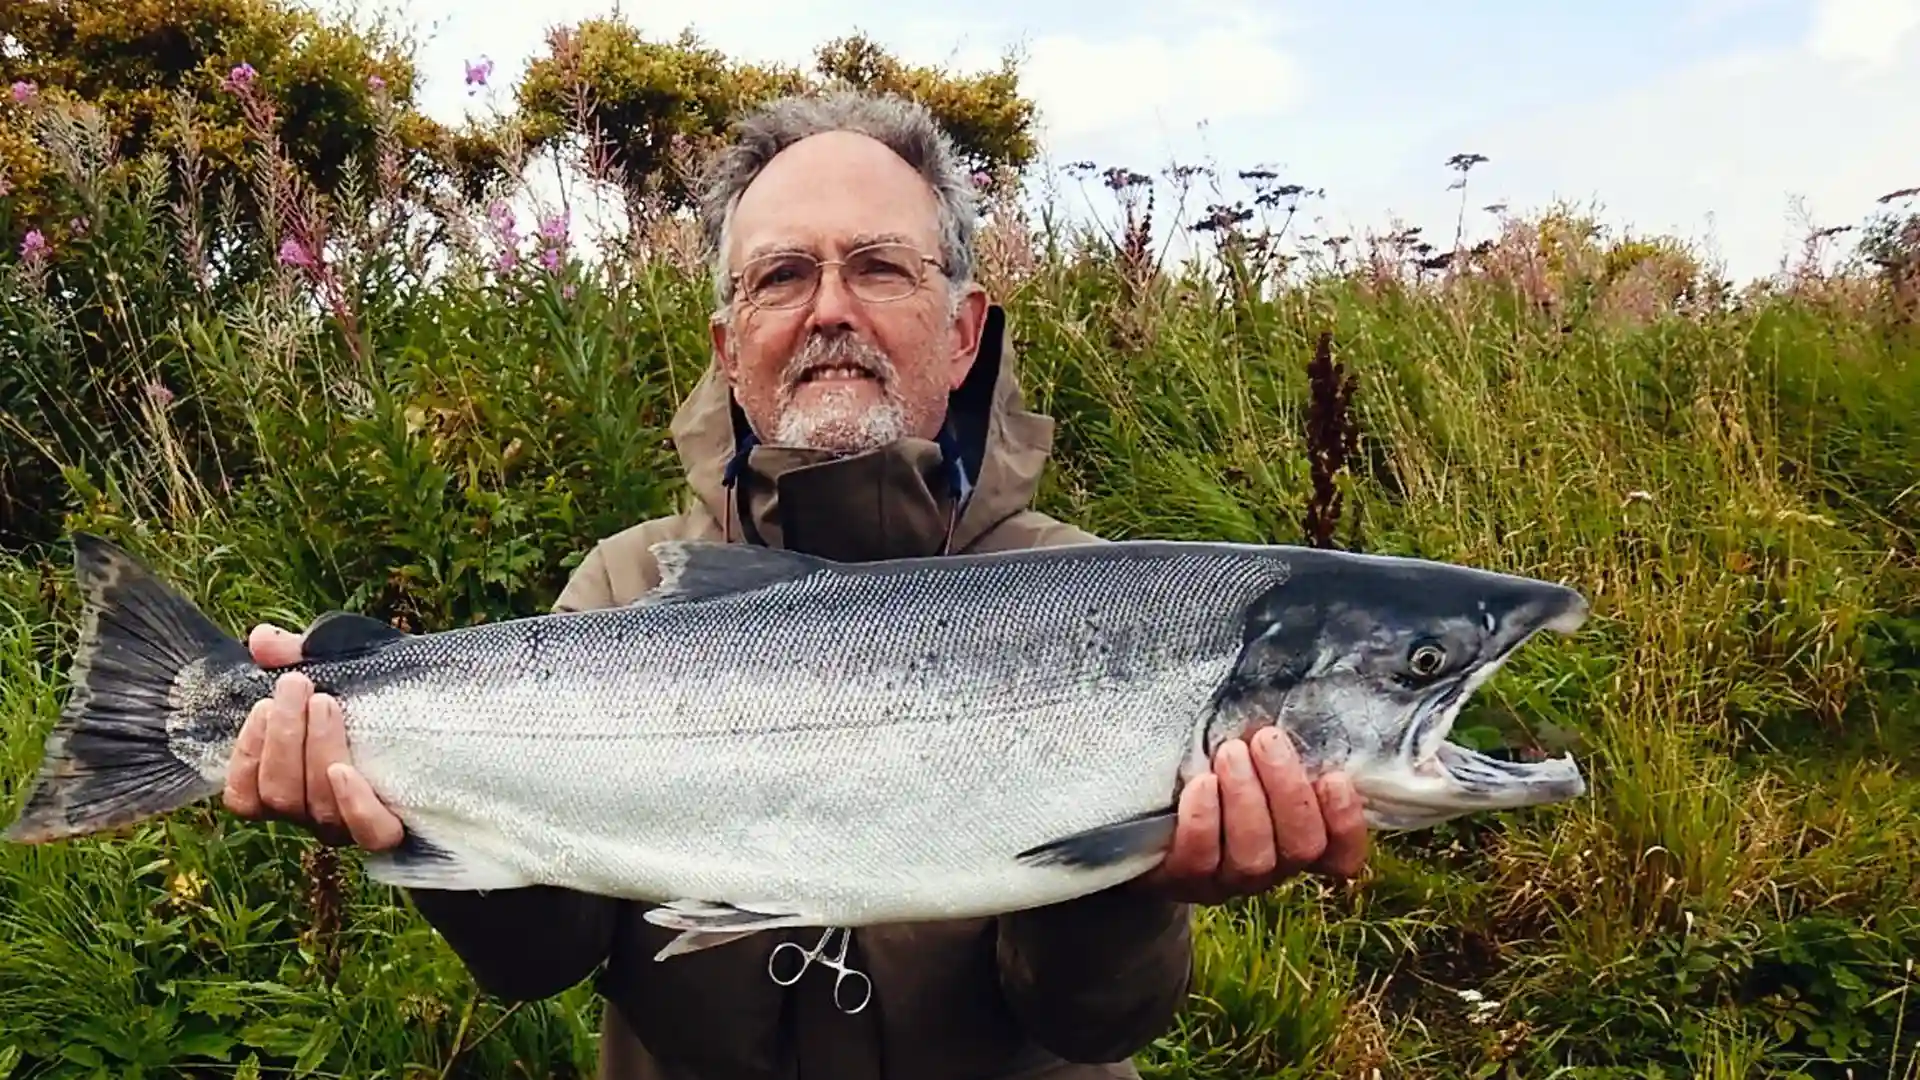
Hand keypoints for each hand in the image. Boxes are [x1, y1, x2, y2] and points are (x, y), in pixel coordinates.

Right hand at [221, 623, 406, 850]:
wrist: (453, 706)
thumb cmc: (387, 687)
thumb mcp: (344, 660)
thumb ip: (299, 654)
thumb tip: (262, 640)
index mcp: (293, 782)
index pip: (246, 796)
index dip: (246, 756)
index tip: (263, 706)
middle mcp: (316, 812)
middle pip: (281, 796)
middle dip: (284, 736)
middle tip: (298, 685)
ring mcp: (354, 824)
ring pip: (317, 809)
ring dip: (316, 751)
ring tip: (326, 702)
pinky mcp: (396, 829)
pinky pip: (368, 834)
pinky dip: (352, 803)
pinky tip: (345, 770)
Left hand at [1133, 726, 1368, 904]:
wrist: (1141, 823)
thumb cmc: (1209, 777)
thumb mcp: (1249, 763)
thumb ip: (1276, 750)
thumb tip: (1293, 704)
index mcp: (1295, 841)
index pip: (1341, 853)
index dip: (1346, 822)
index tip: (1334, 777)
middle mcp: (1270, 868)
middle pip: (1300, 847)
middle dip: (1289, 792)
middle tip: (1266, 740)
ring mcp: (1226, 881)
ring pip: (1254, 856)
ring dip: (1247, 800)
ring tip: (1231, 753)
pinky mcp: (1181, 880)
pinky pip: (1199, 859)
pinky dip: (1204, 820)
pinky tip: (1201, 784)